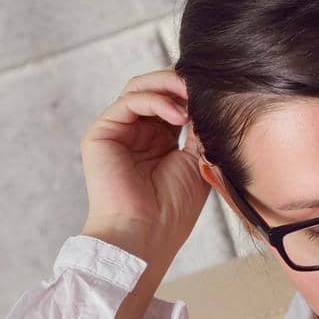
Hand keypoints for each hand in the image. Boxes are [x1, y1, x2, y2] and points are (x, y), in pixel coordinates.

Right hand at [79, 68, 208, 268]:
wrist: (146, 236)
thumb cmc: (172, 212)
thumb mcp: (196, 163)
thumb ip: (199, 130)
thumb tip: (210, 99)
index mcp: (158, 142)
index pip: (172, 101)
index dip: (191, 93)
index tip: (216, 92)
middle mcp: (136, 134)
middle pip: (154, 89)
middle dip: (180, 82)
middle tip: (203, 84)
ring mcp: (118, 132)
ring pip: (140, 88)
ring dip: (169, 86)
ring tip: (192, 97)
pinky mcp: (102, 133)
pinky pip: (129, 102)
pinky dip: (155, 101)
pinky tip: (178, 115)